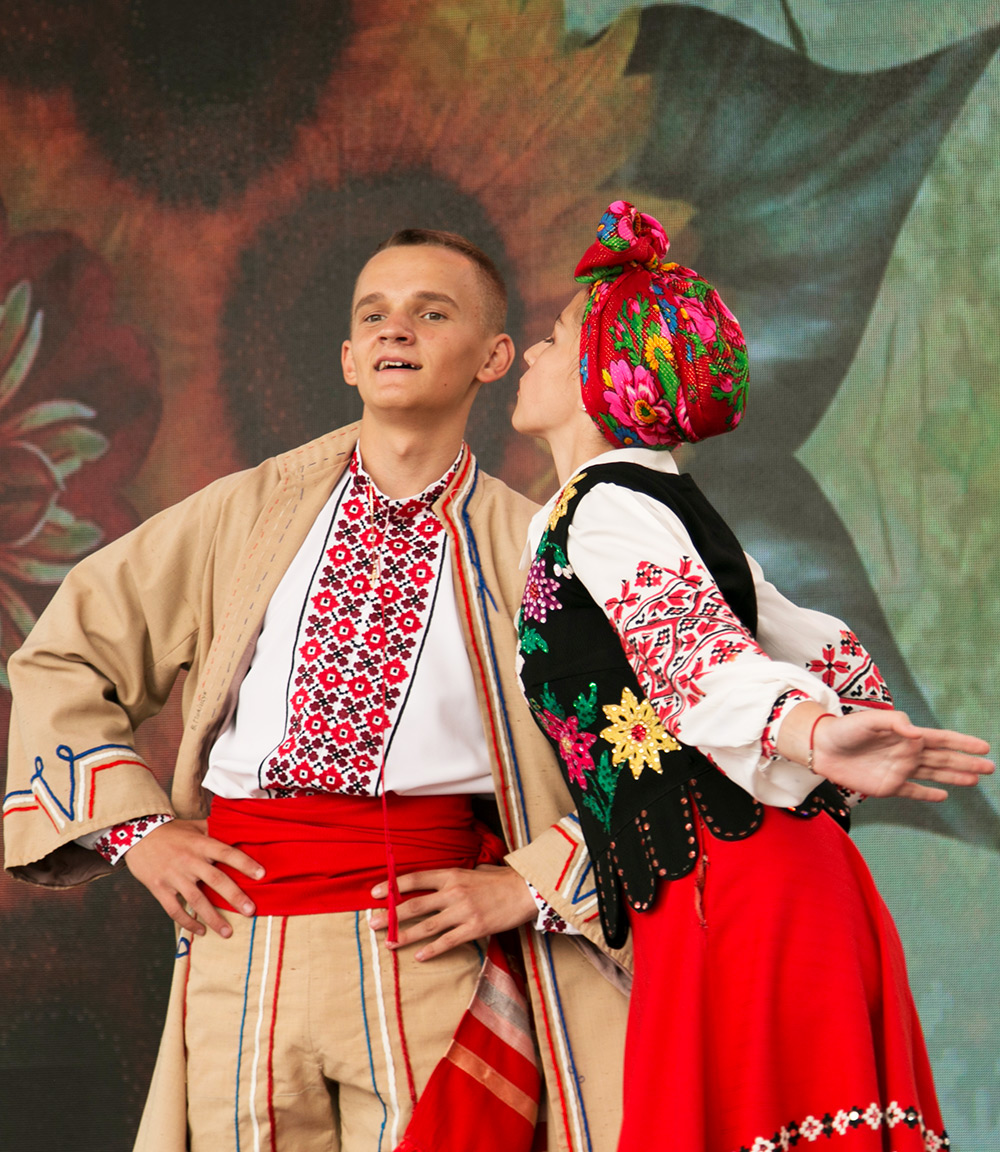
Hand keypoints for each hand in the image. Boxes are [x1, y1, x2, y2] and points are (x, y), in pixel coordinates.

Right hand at [124, 818, 264, 937]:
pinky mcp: (159, 889)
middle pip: (216, 880)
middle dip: (235, 896)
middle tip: (251, 911)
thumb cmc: (171, 831)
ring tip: (228, 932)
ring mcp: (173, 876)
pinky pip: (175, 910)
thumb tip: (240, 833)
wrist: (136, 835)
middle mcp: (189, 860)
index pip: (227, 853)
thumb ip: (215, 831)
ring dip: (213, 918)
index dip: (245, 863)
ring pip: (196, 900)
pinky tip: (201, 931)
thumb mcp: (194, 826)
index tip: (262, 875)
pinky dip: (188, 922)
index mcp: (200, 844)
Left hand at [369, 864, 537, 960]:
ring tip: (389, 943)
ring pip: (427, 926)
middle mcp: (453, 892)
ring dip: (405, 935)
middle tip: (372, 923)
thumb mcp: (474, 870)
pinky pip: (447, 941)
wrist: (525, 890)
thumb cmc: (499, 880)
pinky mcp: (474, 928)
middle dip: (390, 915)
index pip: (415, 879)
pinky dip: (432, 949)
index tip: (374, 894)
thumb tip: (438, 883)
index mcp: (451, 874)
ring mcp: (463, 911)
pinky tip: (419, 956)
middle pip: (414, 905)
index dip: (392, 886)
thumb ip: (454, 877)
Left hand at [811, 709, 992, 801]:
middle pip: (943, 758)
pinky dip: (927, 794)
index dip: (963, 743)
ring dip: (954, 777)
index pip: (941, 739)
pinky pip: (913, 792)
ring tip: (975, 780)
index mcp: (906, 736)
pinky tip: (943, 796)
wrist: (822, 748)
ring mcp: (899, 770)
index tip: (984, 747)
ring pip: (934, 774)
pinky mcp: (888, 786)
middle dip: (966, 762)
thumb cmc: (845, 729)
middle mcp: (907, 753)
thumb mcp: (870, 720)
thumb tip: (918, 734)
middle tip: (990, 767)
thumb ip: (894, 723)